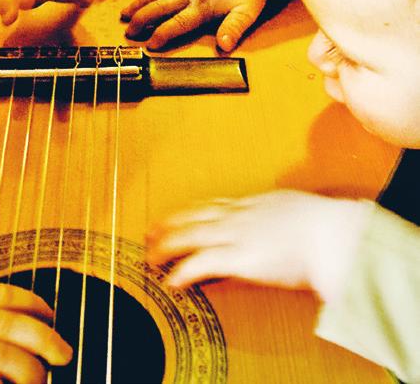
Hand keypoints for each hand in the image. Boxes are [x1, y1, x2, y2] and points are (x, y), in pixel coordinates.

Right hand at [121, 0, 266, 51]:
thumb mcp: (247, 12)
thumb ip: (234, 28)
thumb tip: (225, 46)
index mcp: (203, 5)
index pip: (178, 22)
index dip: (163, 34)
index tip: (149, 45)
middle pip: (161, 7)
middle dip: (142, 20)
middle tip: (128, 32)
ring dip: (139, 2)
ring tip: (124, 14)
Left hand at [147, 190, 370, 303]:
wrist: (334, 234)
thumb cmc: (325, 225)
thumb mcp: (296, 209)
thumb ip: (281, 213)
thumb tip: (281, 217)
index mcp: (255, 203)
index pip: (214, 205)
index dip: (191, 211)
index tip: (177, 215)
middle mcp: (241, 215)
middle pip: (194, 216)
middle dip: (169, 224)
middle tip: (151, 232)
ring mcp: (238, 235)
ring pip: (190, 236)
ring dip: (166, 246)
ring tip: (151, 257)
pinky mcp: (240, 258)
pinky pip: (202, 263)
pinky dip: (183, 271)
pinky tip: (172, 280)